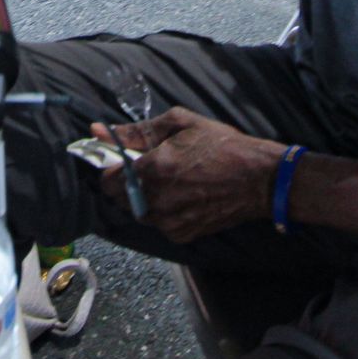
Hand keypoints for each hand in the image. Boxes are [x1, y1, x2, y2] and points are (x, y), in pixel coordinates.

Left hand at [93, 109, 284, 242]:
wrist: (258, 179)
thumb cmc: (222, 145)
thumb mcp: (180, 124)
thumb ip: (136, 130)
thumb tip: (99, 130)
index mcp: (153, 169)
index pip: (108, 179)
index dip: (111, 168)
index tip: (121, 160)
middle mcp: (157, 200)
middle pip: (119, 198)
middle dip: (126, 183)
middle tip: (147, 169)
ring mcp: (169, 221)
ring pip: (138, 212)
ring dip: (143, 198)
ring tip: (169, 181)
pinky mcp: (182, 235)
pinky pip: (159, 224)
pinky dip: (162, 212)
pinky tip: (182, 195)